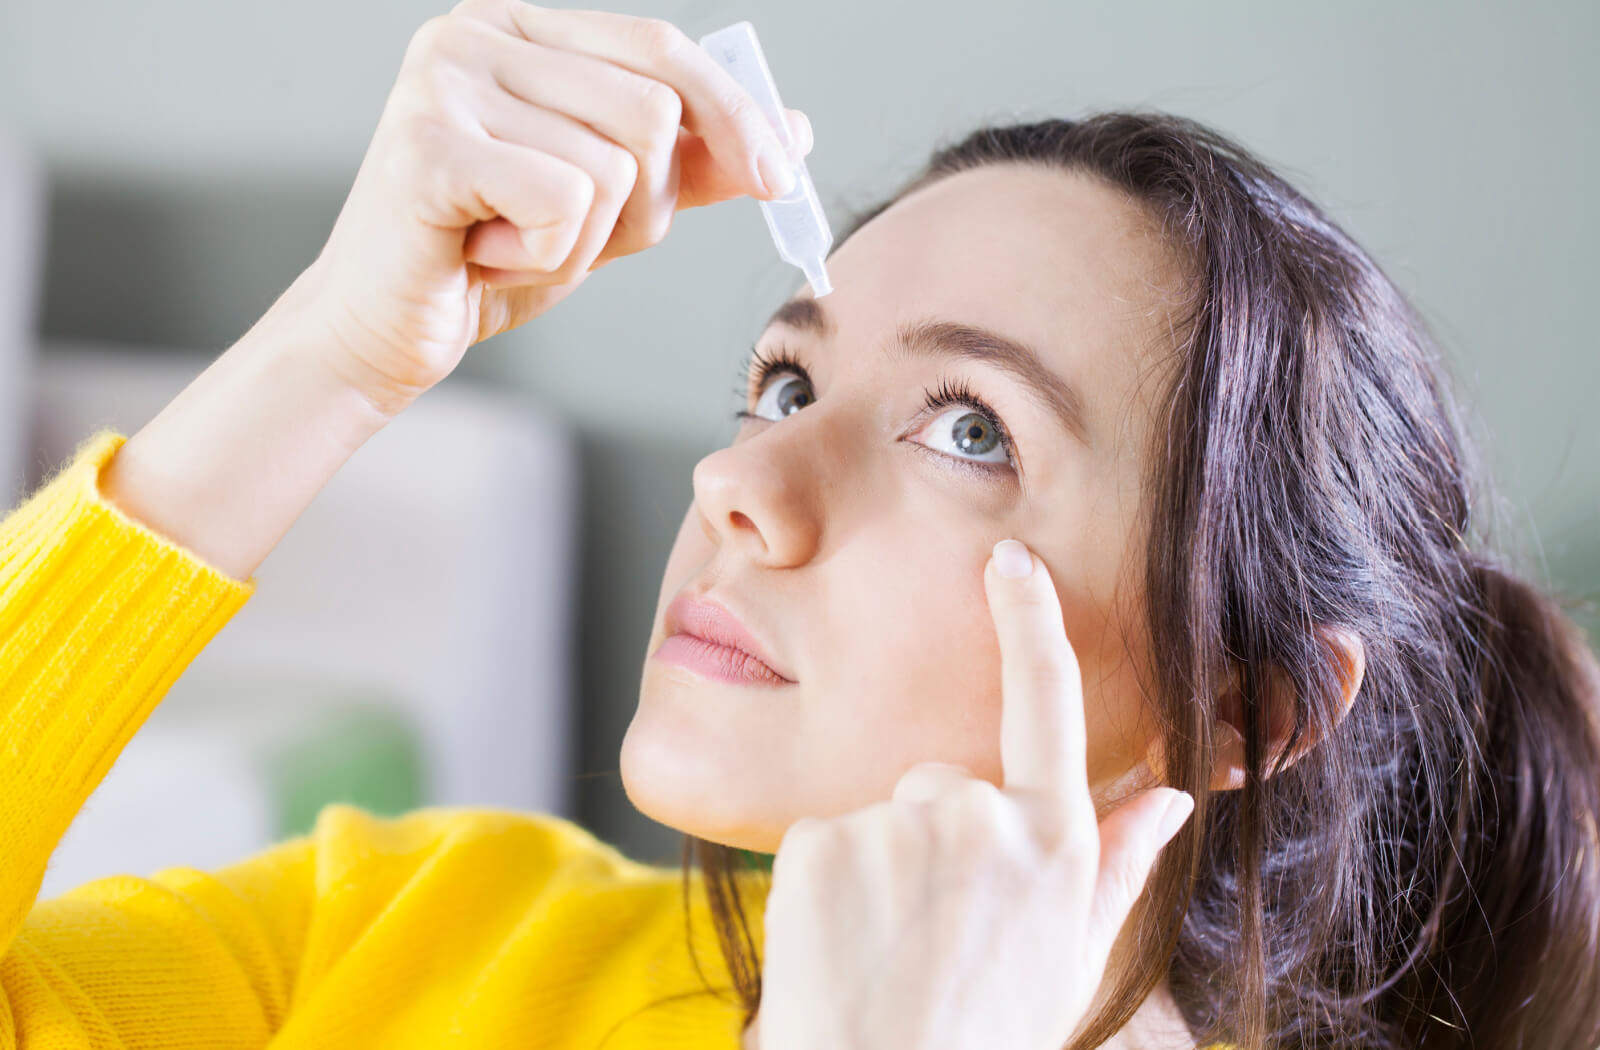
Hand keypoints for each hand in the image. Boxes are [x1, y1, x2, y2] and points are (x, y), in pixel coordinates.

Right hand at [295, 0, 811, 416]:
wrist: (385, 330)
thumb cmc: (490, 257)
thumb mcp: (612, 206)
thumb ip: (692, 162)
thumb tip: (794, 129)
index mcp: (522, 27)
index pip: (663, 49)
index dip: (734, 114)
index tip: (779, 178)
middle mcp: (476, 33)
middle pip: (650, 112)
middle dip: (639, 205)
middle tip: (563, 236)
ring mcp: (444, 81)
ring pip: (612, 167)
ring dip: (582, 240)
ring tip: (511, 243)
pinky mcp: (427, 146)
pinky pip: (565, 202)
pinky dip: (545, 256)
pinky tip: (485, 256)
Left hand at [753, 540, 1194, 1049]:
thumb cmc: (985, 1036)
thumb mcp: (1071, 960)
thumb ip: (1117, 867)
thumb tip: (1173, 796)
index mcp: (1055, 841)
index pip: (1046, 701)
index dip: (1029, 620)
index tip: (1011, 561)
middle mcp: (984, 815)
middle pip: (943, 784)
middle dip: (932, 841)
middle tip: (930, 938)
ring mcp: (901, 823)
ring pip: (882, 817)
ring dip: (881, 871)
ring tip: (889, 955)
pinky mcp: (824, 839)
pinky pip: (826, 840)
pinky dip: (828, 887)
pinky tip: (843, 949)